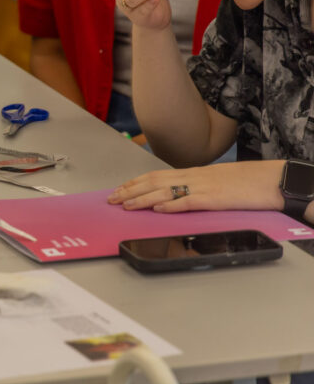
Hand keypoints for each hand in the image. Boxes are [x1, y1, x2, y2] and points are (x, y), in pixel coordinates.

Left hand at [106, 160, 284, 212]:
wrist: (270, 180)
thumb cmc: (245, 183)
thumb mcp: (214, 182)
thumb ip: (194, 187)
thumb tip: (176, 197)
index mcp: (192, 173)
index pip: (156, 175)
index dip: (135, 182)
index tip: (119, 189)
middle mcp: (193, 177)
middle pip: (154, 182)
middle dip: (130, 190)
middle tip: (111, 199)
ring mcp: (203, 187)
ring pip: (166, 191)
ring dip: (143, 199)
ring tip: (126, 205)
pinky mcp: (214, 198)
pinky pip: (189, 201)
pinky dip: (172, 206)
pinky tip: (158, 210)